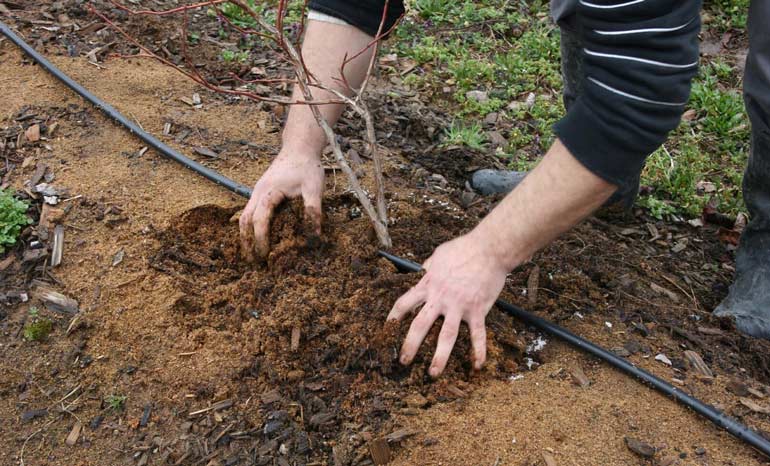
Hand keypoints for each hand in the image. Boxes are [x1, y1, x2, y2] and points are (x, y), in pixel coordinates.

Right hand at [239, 150, 323, 260]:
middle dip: (246, 241)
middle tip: (252, 261)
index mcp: (268, 192)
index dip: (260, 239)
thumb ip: (313, 210)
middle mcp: (258, 193)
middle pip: (244, 220)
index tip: (264, 254)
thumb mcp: (314, 188)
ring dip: (246, 234)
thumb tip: (314, 234)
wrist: (299, 147)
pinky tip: (258, 236)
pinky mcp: (262, 192)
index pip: (259, 220)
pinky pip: (251, 211)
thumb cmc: (307, 166)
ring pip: (244, 216)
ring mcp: (258, 192)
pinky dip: (251, 226)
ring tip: (251, 253)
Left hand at [387, 232, 508, 377]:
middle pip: (420, 325)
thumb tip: (423, 270)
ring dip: (439, 357)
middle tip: (403, 361)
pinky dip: (479, 351)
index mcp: (429, 284)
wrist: (489, 249)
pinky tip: (477, 366)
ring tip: (433, 373)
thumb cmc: (464, 248)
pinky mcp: (478, 310)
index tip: (387, 329)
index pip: (404, 303)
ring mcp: (459, 306)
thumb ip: (429, 267)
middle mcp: (441, 298)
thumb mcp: (439, 255)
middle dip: (410, 345)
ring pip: (446, 336)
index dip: (394, 317)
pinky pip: (478, 335)